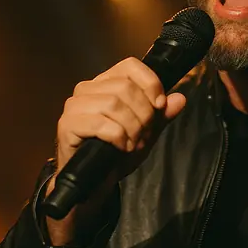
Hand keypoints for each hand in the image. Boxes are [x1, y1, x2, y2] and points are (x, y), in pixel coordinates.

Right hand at [46, 57, 186, 244]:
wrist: (94, 181)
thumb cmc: (117, 152)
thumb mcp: (147, 132)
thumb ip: (162, 115)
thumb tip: (180, 98)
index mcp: (106, 82)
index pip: (130, 66)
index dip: (150, 83)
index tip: (160, 106)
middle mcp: (87, 89)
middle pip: (125, 87)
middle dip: (143, 113)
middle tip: (145, 134)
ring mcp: (75, 106)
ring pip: (113, 104)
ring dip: (132, 127)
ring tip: (134, 143)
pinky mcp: (67, 125)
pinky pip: (101, 124)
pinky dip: (118, 137)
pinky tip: (121, 147)